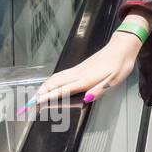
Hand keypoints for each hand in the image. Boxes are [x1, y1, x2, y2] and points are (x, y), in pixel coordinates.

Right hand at [27, 30, 141, 111]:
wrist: (122, 47)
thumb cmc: (120, 65)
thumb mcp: (115, 81)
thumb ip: (99, 90)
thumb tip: (86, 99)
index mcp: (86, 79)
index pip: (62, 90)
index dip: (47, 97)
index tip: (34, 104)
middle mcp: (78, 74)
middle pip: (54, 84)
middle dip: (40, 94)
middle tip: (28, 104)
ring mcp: (78, 69)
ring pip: (56, 78)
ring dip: (43, 87)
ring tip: (35, 96)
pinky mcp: (80, 66)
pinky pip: (61, 74)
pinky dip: (51, 81)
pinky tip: (49, 84)